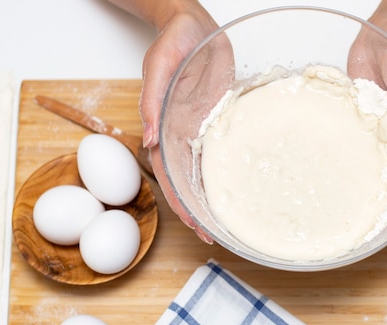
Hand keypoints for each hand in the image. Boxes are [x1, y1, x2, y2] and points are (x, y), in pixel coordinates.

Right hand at [136, 3, 220, 243]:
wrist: (195, 27)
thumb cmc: (174, 41)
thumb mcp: (159, 65)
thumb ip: (152, 100)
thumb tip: (148, 140)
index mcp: (164, 126)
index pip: (169, 174)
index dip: (179, 201)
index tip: (194, 225)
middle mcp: (182, 133)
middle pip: (187, 179)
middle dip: (197, 208)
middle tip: (213, 235)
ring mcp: (201, 128)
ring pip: (204, 169)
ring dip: (211, 194)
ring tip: (227, 220)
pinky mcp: (218, 119)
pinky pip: (222, 149)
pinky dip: (226, 169)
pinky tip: (238, 185)